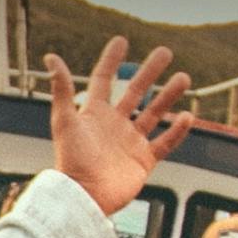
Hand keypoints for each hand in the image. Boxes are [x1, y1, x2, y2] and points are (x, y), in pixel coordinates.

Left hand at [46, 37, 192, 215]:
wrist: (84, 196)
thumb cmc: (71, 160)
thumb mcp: (65, 120)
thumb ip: (61, 89)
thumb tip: (50, 57)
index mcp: (93, 114)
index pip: (103, 80)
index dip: (111, 60)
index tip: (121, 40)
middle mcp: (112, 125)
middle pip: (134, 92)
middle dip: (149, 72)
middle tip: (164, 52)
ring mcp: (129, 142)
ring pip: (153, 114)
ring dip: (168, 96)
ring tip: (183, 78)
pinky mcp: (143, 161)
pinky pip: (164, 143)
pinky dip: (177, 130)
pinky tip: (187, 116)